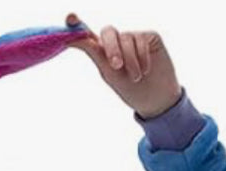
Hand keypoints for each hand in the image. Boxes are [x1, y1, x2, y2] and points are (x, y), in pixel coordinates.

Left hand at [64, 13, 181, 117]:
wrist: (156, 98)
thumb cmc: (131, 89)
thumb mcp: (110, 74)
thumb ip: (96, 54)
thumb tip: (80, 39)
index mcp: (103, 53)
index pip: (88, 36)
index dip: (78, 26)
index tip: (70, 18)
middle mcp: (117, 42)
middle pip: (108, 32)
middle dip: (112, 48)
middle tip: (116, 66)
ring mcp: (133, 37)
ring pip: (126, 38)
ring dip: (131, 62)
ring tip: (136, 77)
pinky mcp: (149, 36)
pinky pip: (142, 40)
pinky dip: (142, 57)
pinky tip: (146, 69)